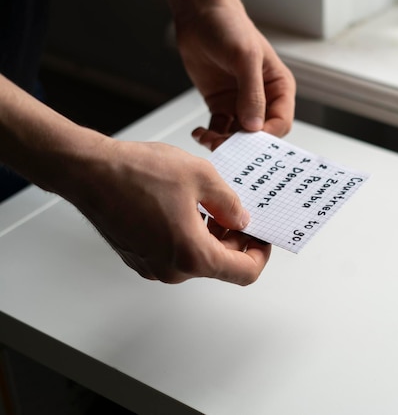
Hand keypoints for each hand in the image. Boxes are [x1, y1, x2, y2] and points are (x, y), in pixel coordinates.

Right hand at [63, 134, 270, 284]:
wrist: (88, 172)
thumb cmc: (135, 174)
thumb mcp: (201, 177)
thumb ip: (230, 203)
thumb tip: (241, 219)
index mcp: (192, 256)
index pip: (244, 272)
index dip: (259, 253)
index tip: (261, 236)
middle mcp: (171, 270)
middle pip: (220, 264)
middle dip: (235, 239)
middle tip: (239, 211)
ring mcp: (153, 266)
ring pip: (197, 257)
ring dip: (212, 235)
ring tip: (212, 203)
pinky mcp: (140, 257)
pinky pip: (176, 252)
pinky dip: (190, 235)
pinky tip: (188, 207)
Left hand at [170, 0, 295, 148]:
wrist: (199, 15)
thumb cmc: (229, 27)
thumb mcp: (245, 58)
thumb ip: (252, 93)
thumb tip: (254, 125)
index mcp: (279, 88)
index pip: (280, 122)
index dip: (266, 135)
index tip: (249, 141)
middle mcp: (262, 99)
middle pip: (259, 134)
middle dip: (243, 143)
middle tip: (225, 146)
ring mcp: (240, 104)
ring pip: (238, 135)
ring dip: (224, 142)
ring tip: (209, 139)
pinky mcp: (221, 105)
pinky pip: (219, 129)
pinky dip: (210, 136)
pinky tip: (200, 134)